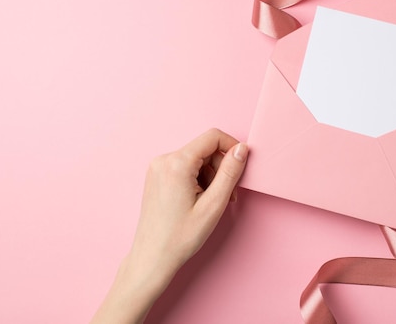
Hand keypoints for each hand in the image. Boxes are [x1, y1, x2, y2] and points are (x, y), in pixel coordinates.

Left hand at [130, 128, 247, 277]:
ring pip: (195, 158)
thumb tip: (242, 149)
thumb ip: (230, 173)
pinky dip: (197, 178)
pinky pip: (184, 166)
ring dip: (210, 175)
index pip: (212, 137)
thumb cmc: (180, 237)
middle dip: (221, 167)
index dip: (232, 146)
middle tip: (229, 195)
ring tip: (212, 202)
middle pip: (204, 148)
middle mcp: (163, 160)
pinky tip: (199, 200)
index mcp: (176, 163)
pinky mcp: (156, 176)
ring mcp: (157, 168)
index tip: (242, 164)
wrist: (152, 257)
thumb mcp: (214, 205)